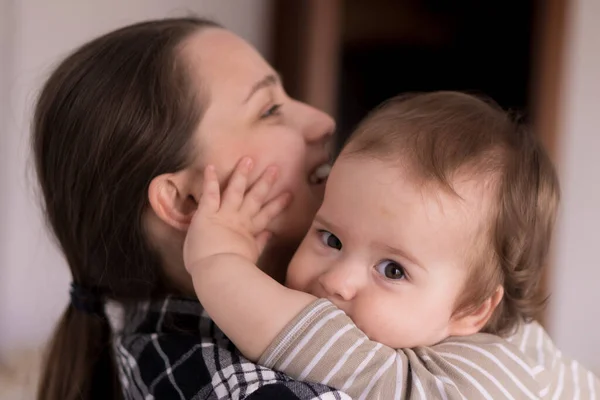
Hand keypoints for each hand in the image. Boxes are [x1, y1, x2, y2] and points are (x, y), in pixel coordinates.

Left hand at [183, 157, 291, 273]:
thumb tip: (270, 235)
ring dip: (241, 175)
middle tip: (275, 168)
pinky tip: (209, 165)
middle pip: (255, 198)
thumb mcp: (249, 258)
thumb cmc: (232, 273)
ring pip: (236, 190)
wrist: (219, 273)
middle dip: (265, 183)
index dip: (276, 206)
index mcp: (249, 233)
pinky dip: (209, 180)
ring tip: (248, 159)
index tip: (287, 195)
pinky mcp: (208, 214)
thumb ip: (259, 245)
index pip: (265, 216)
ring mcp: (224, 215)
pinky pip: (209, 193)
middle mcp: (239, 220)